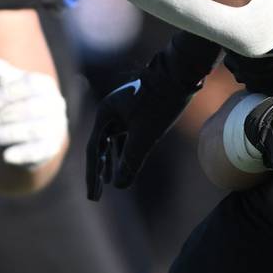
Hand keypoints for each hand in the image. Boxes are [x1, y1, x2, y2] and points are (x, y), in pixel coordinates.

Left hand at [0, 57, 67, 168]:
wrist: (26, 134)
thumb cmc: (12, 103)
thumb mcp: (4, 86)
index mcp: (44, 84)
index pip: (28, 86)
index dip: (4, 94)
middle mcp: (55, 104)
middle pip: (27, 109)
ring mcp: (56, 126)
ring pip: (31, 130)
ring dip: (3, 134)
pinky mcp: (52, 148)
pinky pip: (38, 151)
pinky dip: (22, 153)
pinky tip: (5, 157)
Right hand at [86, 76, 195, 200]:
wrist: (180, 75)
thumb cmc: (161, 103)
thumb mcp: (145, 137)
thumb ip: (131, 161)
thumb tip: (119, 186)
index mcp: (105, 114)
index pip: (94, 151)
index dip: (93, 176)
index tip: (93, 197)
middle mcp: (109, 112)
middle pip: (99, 147)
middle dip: (98, 172)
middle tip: (95, 196)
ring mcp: (121, 111)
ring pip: (111, 142)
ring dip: (110, 163)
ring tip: (107, 184)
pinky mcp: (134, 112)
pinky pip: (123, 136)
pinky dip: (123, 152)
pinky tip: (124, 166)